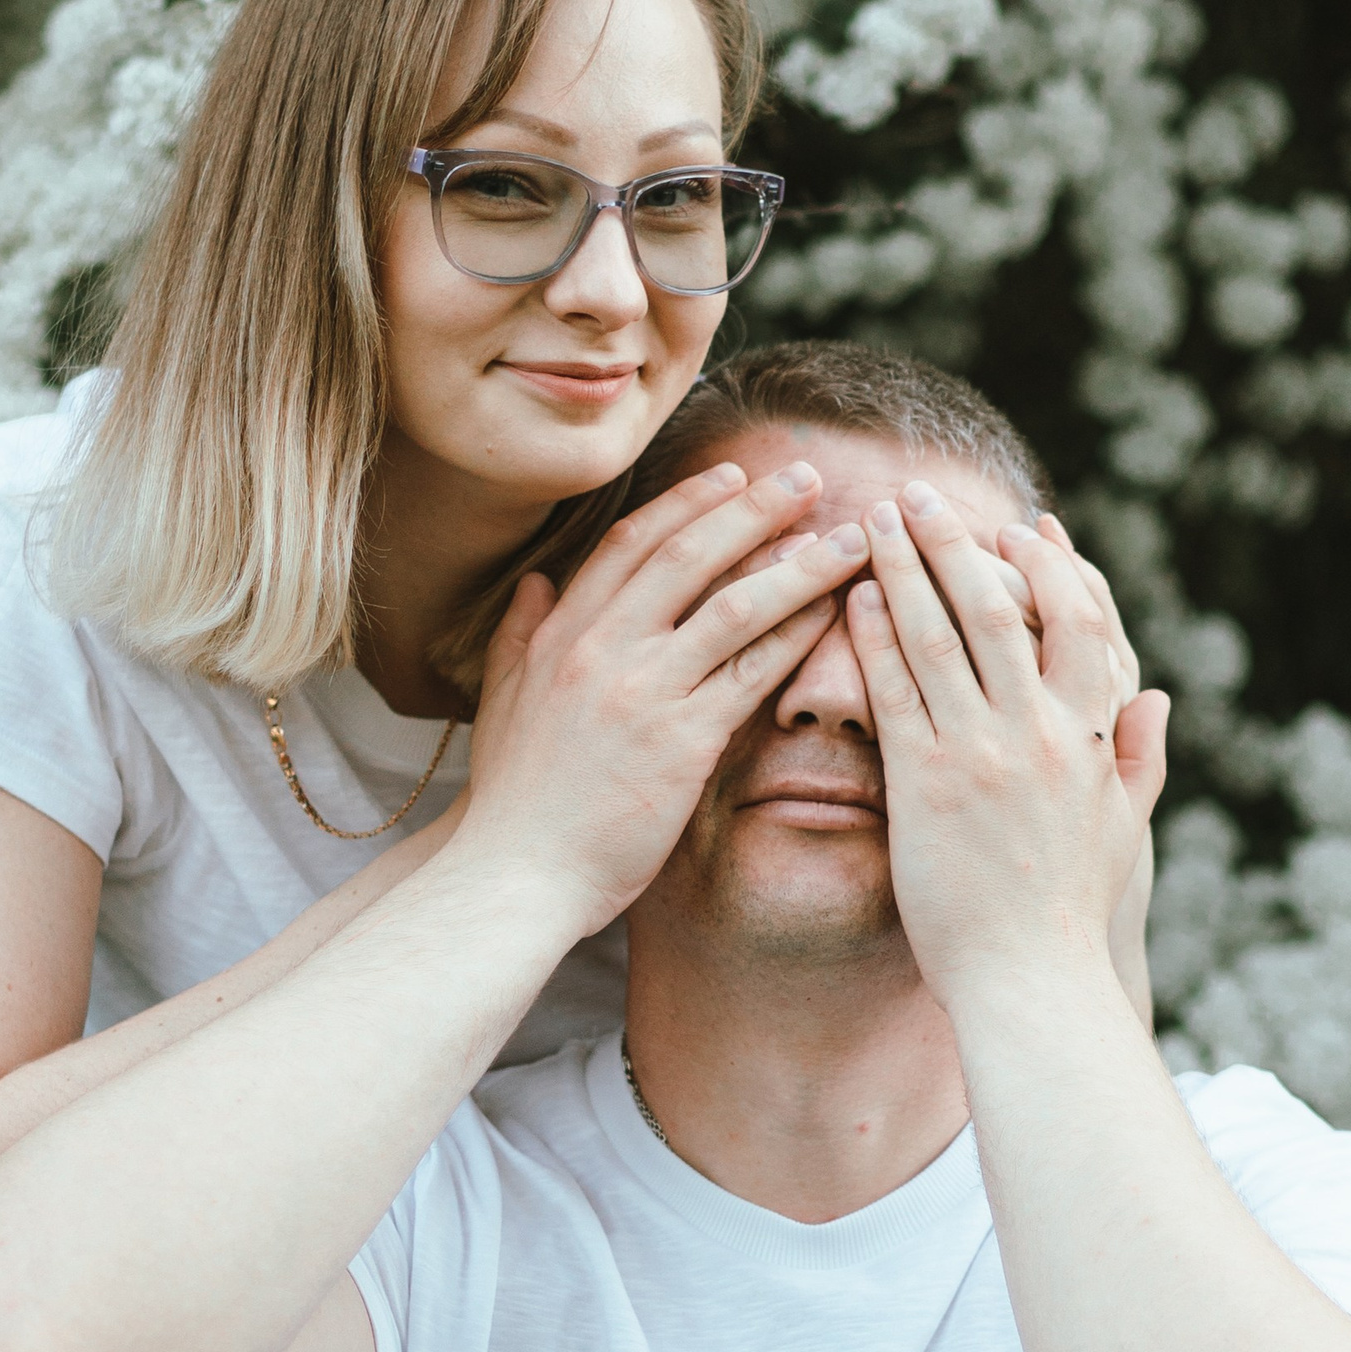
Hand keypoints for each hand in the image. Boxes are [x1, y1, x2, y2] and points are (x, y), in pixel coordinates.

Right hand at [461, 458, 869, 934]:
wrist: (516, 874)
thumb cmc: (515, 801)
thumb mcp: (501, 702)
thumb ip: (519, 634)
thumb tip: (535, 582)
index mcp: (561, 635)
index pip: (632, 544)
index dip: (687, 504)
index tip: (732, 478)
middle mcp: (602, 649)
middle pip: (692, 555)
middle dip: (757, 509)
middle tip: (808, 480)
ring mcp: (644, 692)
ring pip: (736, 605)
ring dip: (799, 564)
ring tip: (849, 540)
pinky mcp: (682, 743)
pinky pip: (752, 674)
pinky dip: (797, 636)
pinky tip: (833, 615)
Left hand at [848, 482, 1167, 1015]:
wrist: (1030, 983)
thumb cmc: (1073, 915)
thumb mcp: (1123, 830)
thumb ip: (1139, 758)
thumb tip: (1157, 698)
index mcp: (1089, 737)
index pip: (1080, 622)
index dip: (1049, 566)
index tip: (1020, 527)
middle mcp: (1038, 733)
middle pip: (999, 608)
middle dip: (958, 542)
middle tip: (921, 496)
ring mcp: (979, 755)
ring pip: (940, 635)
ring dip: (904, 568)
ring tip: (872, 522)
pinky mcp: (925, 786)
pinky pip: (896, 693)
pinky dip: (876, 638)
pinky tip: (854, 600)